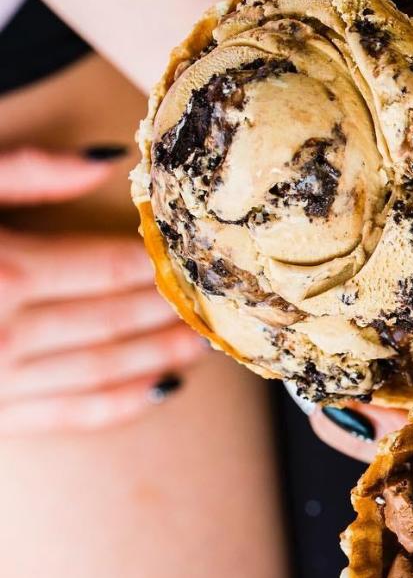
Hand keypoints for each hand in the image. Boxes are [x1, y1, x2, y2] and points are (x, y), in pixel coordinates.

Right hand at [0, 146, 205, 432]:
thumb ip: (23, 173)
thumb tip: (108, 162)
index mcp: (2, 276)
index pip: (115, 269)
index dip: (166, 263)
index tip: (208, 257)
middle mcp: (6, 338)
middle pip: (119, 321)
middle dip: (175, 312)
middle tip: (226, 303)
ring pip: (104, 373)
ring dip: (160, 357)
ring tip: (206, 345)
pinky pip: (64, 416)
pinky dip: (116, 406)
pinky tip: (156, 394)